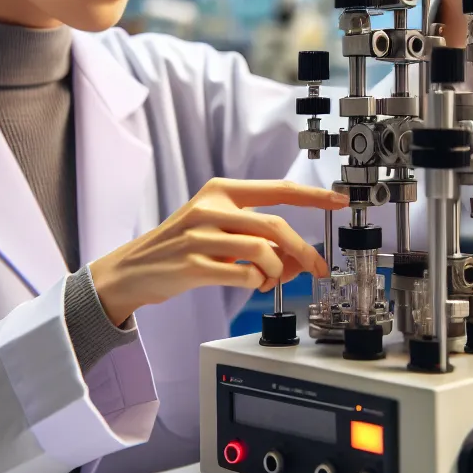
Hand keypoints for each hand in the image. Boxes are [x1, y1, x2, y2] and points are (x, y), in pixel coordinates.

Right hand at [89, 178, 347, 325]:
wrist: (133, 269)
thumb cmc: (181, 247)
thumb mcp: (219, 231)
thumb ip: (260, 239)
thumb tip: (301, 258)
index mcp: (221, 191)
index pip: (279, 189)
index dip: (314, 195)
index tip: (340, 201)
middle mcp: (211, 208)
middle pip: (276, 225)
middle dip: (305, 250)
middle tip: (319, 268)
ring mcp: (200, 236)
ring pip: (263, 252)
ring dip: (277, 271)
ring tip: (268, 278)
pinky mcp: (193, 265)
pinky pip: (244, 275)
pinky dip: (256, 283)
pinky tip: (249, 283)